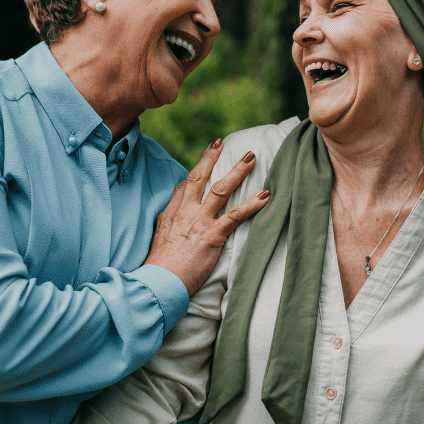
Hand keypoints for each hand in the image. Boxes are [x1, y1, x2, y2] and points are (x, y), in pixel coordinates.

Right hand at [144, 138, 270, 295]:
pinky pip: (235, 215)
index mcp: (170, 214)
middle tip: (221, 141)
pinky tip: (265, 195)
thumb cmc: (158, 269)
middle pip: (199, 177)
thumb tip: (174, 226)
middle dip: (210, 157)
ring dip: (237, 171)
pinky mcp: (212, 236)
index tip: (203, 164)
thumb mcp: (157, 241)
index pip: (183, 187)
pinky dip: (252, 204)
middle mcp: (184, 212)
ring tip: (251, 157)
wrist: (158, 282)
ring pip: (220, 189)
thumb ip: (167, 228)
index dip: (194, 174)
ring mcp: (199, 222)